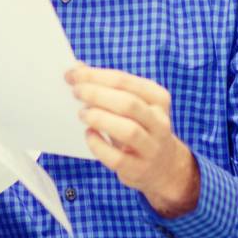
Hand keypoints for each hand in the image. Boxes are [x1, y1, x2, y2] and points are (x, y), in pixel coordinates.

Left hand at [68, 65, 199, 217]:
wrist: (164, 166)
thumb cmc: (140, 127)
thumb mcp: (133, 105)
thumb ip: (108, 87)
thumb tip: (77, 68)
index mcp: (157, 98)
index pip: (124, 81)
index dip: (95, 76)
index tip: (72, 74)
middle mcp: (159, 121)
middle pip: (128, 103)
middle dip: (97, 95)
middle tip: (76, 92)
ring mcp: (151, 147)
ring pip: (128, 130)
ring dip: (100, 119)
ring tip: (82, 114)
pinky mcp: (139, 169)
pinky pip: (117, 158)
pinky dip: (99, 145)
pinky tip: (89, 135)